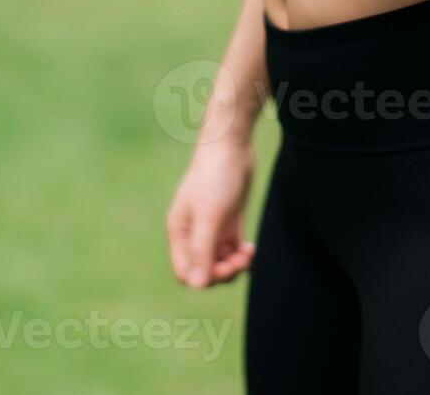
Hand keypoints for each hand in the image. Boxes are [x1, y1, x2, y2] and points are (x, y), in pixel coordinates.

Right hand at [166, 142, 255, 288]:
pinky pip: (231, 251)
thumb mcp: (209, 216)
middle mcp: (192, 233)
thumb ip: (202, 250)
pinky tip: (250, 248)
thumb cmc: (215, 177)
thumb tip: (197, 285)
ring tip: (247, 254)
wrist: (231, 145)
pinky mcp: (228, 222)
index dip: (204, 278)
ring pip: (220, 263)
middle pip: (204, 271)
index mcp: (179, 232)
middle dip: (223, 272)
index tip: (224, 266)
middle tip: (240, 260)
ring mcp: (210, 228)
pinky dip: (241, 255)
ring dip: (234, 265)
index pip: (185, 272)